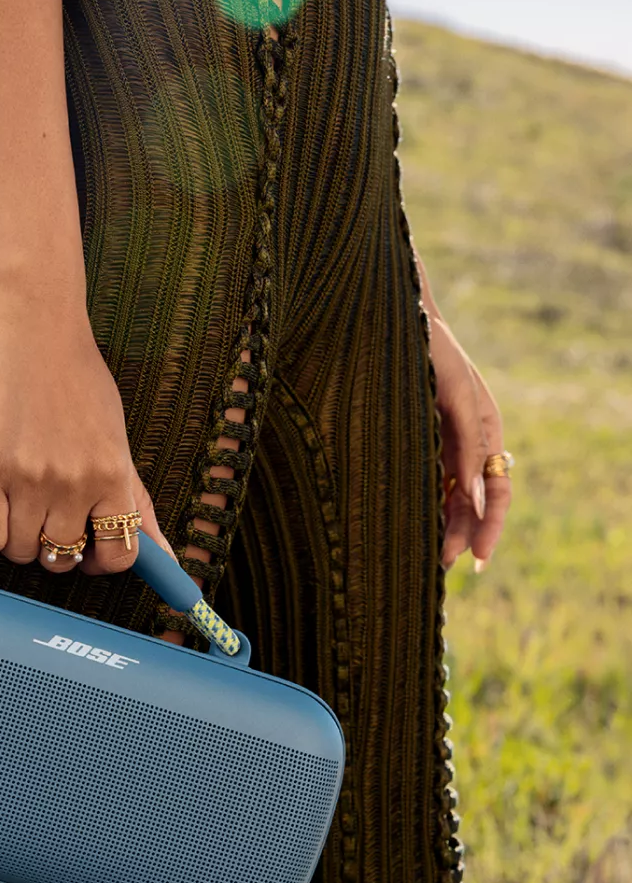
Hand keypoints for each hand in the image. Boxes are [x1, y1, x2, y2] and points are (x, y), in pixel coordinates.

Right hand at [0, 265, 176, 574]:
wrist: (31, 313)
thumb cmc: (72, 372)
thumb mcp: (114, 434)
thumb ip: (134, 496)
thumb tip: (165, 555)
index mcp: (114, 473)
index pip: (121, 555)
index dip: (100, 561)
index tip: (83, 547)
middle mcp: (77, 482)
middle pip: (61, 557)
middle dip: (49, 546)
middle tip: (38, 512)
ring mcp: (31, 478)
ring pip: (20, 552)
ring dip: (13, 537)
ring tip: (9, 500)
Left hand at [426, 310, 512, 571]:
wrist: (385, 315)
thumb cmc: (424, 345)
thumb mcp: (452, 391)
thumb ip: (467, 443)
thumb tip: (479, 497)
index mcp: (485, 427)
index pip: (497, 491)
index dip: (488, 527)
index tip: (474, 561)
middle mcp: (465, 438)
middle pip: (471, 500)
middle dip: (459, 534)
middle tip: (438, 567)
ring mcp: (439, 438)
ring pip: (446, 494)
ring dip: (439, 524)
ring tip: (422, 557)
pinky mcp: (412, 436)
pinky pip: (422, 479)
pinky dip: (419, 504)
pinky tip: (405, 525)